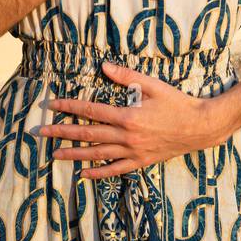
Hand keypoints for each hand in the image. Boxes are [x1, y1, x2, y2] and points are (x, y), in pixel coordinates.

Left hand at [35, 62, 227, 177]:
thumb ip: (127, 76)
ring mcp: (133, 151)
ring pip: (97, 154)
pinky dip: (98, 173)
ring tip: (54, 154)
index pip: (90, 111)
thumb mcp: (153, 85)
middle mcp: (127, 136)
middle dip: (62, 132)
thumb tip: (104, 66)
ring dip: (73, 154)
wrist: (200, 127)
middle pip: (87, 134)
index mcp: (127, 115)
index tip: (51, 106)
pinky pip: (115, 169)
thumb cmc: (177, 103)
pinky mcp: (141, 161)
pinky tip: (83, 174)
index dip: (68, 107)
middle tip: (41, 133)